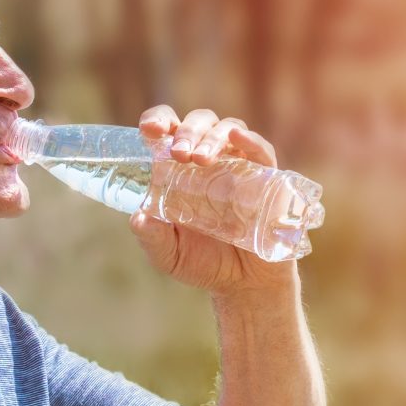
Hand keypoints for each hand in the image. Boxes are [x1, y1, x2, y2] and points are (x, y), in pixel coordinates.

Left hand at [133, 105, 297, 294]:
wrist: (244, 285)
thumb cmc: (203, 263)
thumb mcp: (169, 255)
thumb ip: (152, 238)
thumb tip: (138, 218)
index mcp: (180, 168)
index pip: (169, 130)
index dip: (158, 120)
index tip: (151, 131)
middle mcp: (210, 160)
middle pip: (199, 123)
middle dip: (187, 131)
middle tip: (180, 155)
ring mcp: (240, 167)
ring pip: (228, 130)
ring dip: (212, 136)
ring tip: (201, 159)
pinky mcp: (267, 180)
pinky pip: (262, 151)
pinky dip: (251, 140)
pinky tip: (238, 139)